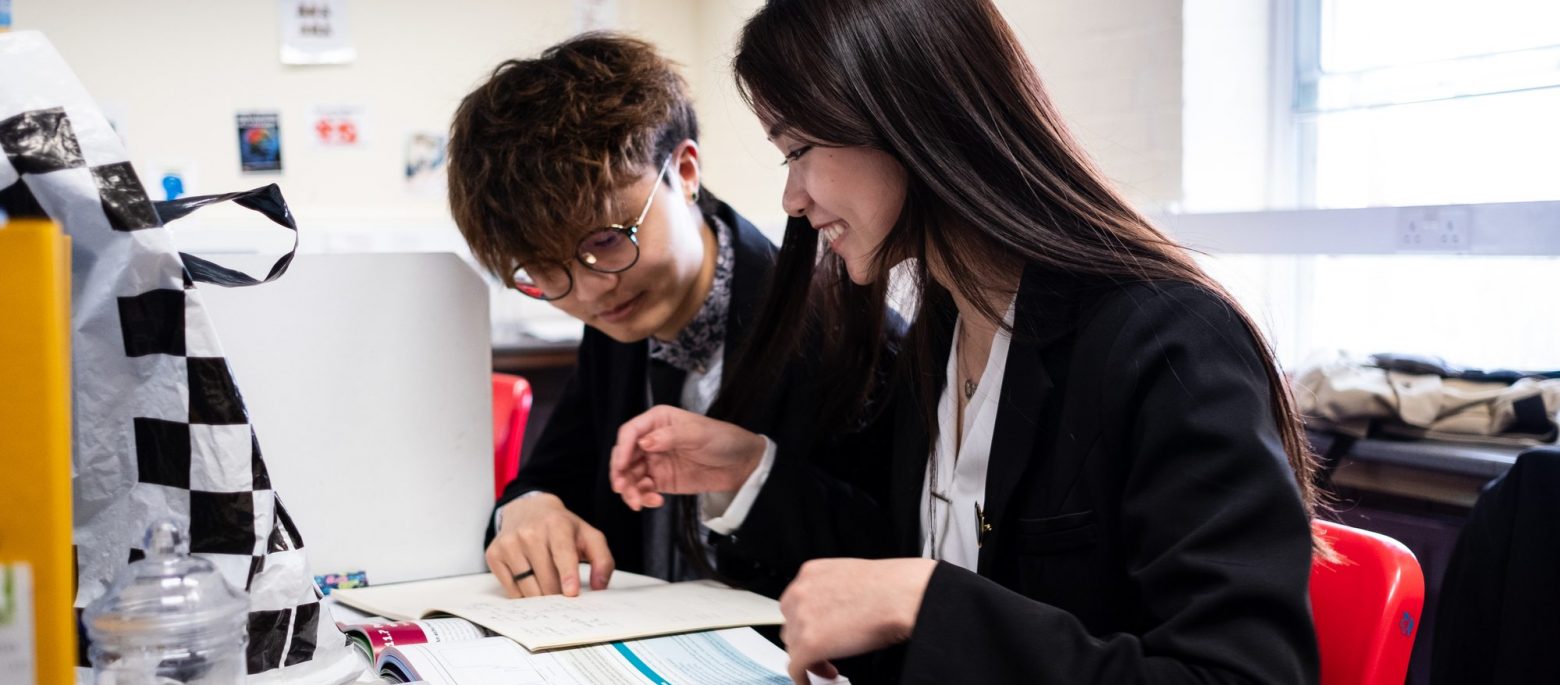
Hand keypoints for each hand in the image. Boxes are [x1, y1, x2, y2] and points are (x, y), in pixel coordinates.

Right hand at [484, 493, 613, 597]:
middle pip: (546, 576)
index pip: (562, 552)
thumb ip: (602, 560)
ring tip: (549, 591)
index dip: (567, 574)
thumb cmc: (562, 527)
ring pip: (527, 586)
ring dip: (541, 597)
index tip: (571, 593)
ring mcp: (509, 543)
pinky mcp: (494, 554)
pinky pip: (511, 589)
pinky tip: (532, 585)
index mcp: (556, 524)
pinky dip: (523, 595)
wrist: (527, 509)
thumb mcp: (588, 535)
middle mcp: (529, 532)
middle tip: (564, 597)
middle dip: (557, 593)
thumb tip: (600, 586)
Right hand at [609, 405, 767, 509]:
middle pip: (625, 456)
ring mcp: (656, 461)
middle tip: (622, 489)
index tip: (621, 467)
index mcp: (658, 421)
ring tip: (639, 503)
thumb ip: (670, 436)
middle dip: (620, 474)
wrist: (742, 465)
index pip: (630, 433)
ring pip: (631, 476)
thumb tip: (643, 442)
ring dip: (630, 490)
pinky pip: (644, 489)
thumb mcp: (698, 434)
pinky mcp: (662, 480)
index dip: (623, 450)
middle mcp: (652, 440)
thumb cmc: (723, 440)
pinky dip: (643, 497)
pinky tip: (654, 502)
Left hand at [779, 558, 937, 684]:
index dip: (806, 623)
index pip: (794, 604)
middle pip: (791, 626)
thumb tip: (833, 611)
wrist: (900, 595)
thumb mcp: (850, 577)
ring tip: (829, 666)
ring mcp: (802, 619)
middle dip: (806, 640)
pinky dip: (804, 678)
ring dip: (810, 659)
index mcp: (810, 574)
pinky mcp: (809, 645)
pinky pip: (796, 668)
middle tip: (825, 651)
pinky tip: (815, 680)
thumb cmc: (889, 586)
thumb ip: (832, 591)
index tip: (816, 632)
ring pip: (793, 648)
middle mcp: (800, 593)